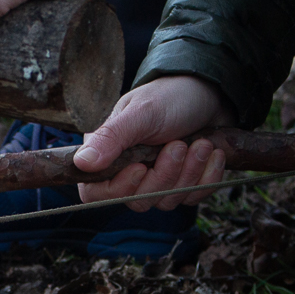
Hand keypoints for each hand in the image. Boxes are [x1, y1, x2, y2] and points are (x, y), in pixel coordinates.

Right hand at [75, 76, 236, 210]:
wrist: (209, 92)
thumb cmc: (171, 96)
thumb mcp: (141, 112)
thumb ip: (111, 137)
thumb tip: (82, 163)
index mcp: (108, 153)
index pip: (96, 192)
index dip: (119, 189)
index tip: (141, 167)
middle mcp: (127, 171)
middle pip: (136, 201)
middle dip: (165, 176)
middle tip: (179, 145)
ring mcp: (156, 181)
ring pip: (166, 201)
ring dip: (189, 173)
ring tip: (201, 143)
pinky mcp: (181, 185)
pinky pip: (191, 198)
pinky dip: (207, 177)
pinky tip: (213, 153)